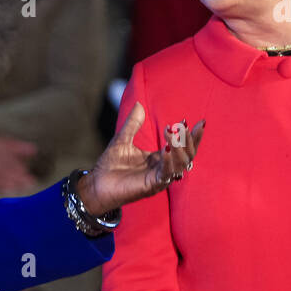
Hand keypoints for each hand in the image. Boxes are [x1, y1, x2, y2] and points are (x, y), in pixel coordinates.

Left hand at [77, 101, 202, 215]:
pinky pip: (166, 174)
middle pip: (187, 156)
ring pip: (180, 164)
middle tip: (184, 125)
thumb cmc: (109, 166)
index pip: (182, 147)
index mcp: (159, 159)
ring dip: (180, 148)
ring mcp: (159, 178)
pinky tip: (167, 149)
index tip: (195, 120)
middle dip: (190, 140)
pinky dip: (169, 162)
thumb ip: (133, 124)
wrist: (96, 184)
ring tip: (172, 133)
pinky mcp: (151, 186)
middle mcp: (163, 169)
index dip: (190, 135)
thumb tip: (139, 104)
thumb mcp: (122, 140)